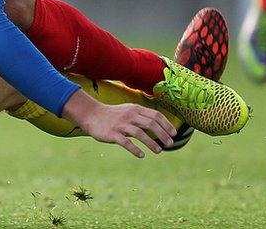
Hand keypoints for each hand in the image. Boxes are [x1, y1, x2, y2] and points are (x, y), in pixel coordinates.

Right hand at [61, 90, 175, 158]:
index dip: (166, 124)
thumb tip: (159, 125)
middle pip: (151, 124)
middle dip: (163, 134)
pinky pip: (126, 142)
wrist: (92, 115)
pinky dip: (135, 149)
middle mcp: (129, 115)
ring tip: (159, 151)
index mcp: (135, 109)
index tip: (173, 134)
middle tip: (169, 144)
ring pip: (140, 134)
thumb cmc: (113, 115)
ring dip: (151, 143)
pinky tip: (142, 155)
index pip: (156, 115)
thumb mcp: (128, 110)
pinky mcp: (112, 134)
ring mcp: (121, 124)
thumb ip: (142, 116)